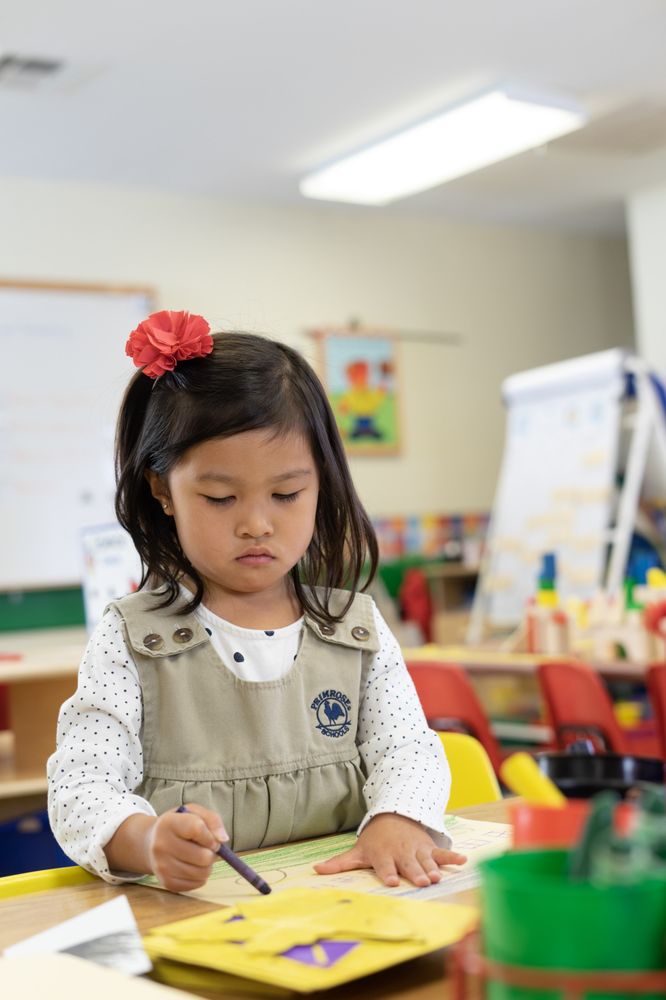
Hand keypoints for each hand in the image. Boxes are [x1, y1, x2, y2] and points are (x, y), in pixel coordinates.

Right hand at [145, 803, 226, 891]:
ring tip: (200, 857)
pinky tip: (192, 866)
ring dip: (207, 866)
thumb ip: (212, 820)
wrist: (151, 843)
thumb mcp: (194, 812)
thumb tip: (223, 839)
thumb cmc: (178, 825)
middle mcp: (161, 846)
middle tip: (207, 848)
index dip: (211, 836)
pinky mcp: (166, 883)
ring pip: (202, 872)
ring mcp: (162, 866)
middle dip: (211, 853)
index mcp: (168, 823)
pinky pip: (197, 884)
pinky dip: (200, 876)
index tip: (213, 838)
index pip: (196, 829)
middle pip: (202, 856)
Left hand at [313, 813, 465, 887]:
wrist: (394, 814)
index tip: (392, 881)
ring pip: (425, 860)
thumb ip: (338, 864)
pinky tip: (463, 860)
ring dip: (432, 867)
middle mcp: (400, 852)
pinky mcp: (429, 847)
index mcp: (382, 855)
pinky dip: (452, 856)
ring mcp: (416, 849)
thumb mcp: (357, 850)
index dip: (388, 873)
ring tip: (437, 877)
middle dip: (415, 873)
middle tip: (422, 882)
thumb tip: (314, 871)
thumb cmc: (374, 839)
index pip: (385, 866)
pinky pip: (441, 852)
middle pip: (408, 865)